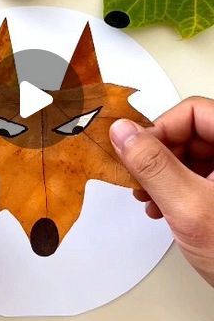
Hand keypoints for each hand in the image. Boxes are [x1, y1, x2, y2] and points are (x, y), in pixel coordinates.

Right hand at [110, 97, 213, 286]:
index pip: (193, 111)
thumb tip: (123, 133)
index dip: (161, 129)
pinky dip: (175, 189)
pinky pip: (197, 176)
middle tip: (139, 178)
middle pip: (191, 132)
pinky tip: (161, 208)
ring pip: (191, 155)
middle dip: (158, 156)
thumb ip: (153, 166)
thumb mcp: (188, 207)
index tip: (136, 152)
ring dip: (162, 174)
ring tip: (147, 198)